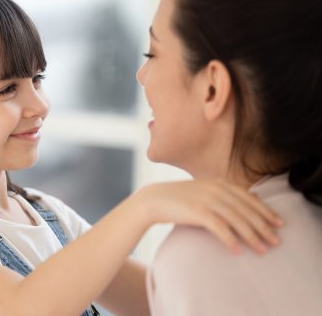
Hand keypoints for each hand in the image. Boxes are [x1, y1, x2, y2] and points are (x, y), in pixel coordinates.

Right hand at [132, 179, 283, 254]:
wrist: (153, 199)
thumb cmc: (180, 198)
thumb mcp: (204, 191)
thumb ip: (224, 194)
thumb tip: (249, 202)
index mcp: (220, 182)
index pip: (250, 198)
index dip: (266, 211)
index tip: (279, 224)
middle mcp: (216, 188)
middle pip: (246, 210)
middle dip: (263, 226)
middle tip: (276, 241)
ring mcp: (207, 199)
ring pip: (237, 219)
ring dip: (251, 236)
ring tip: (262, 250)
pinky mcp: (197, 211)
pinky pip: (219, 227)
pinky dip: (230, 239)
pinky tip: (237, 250)